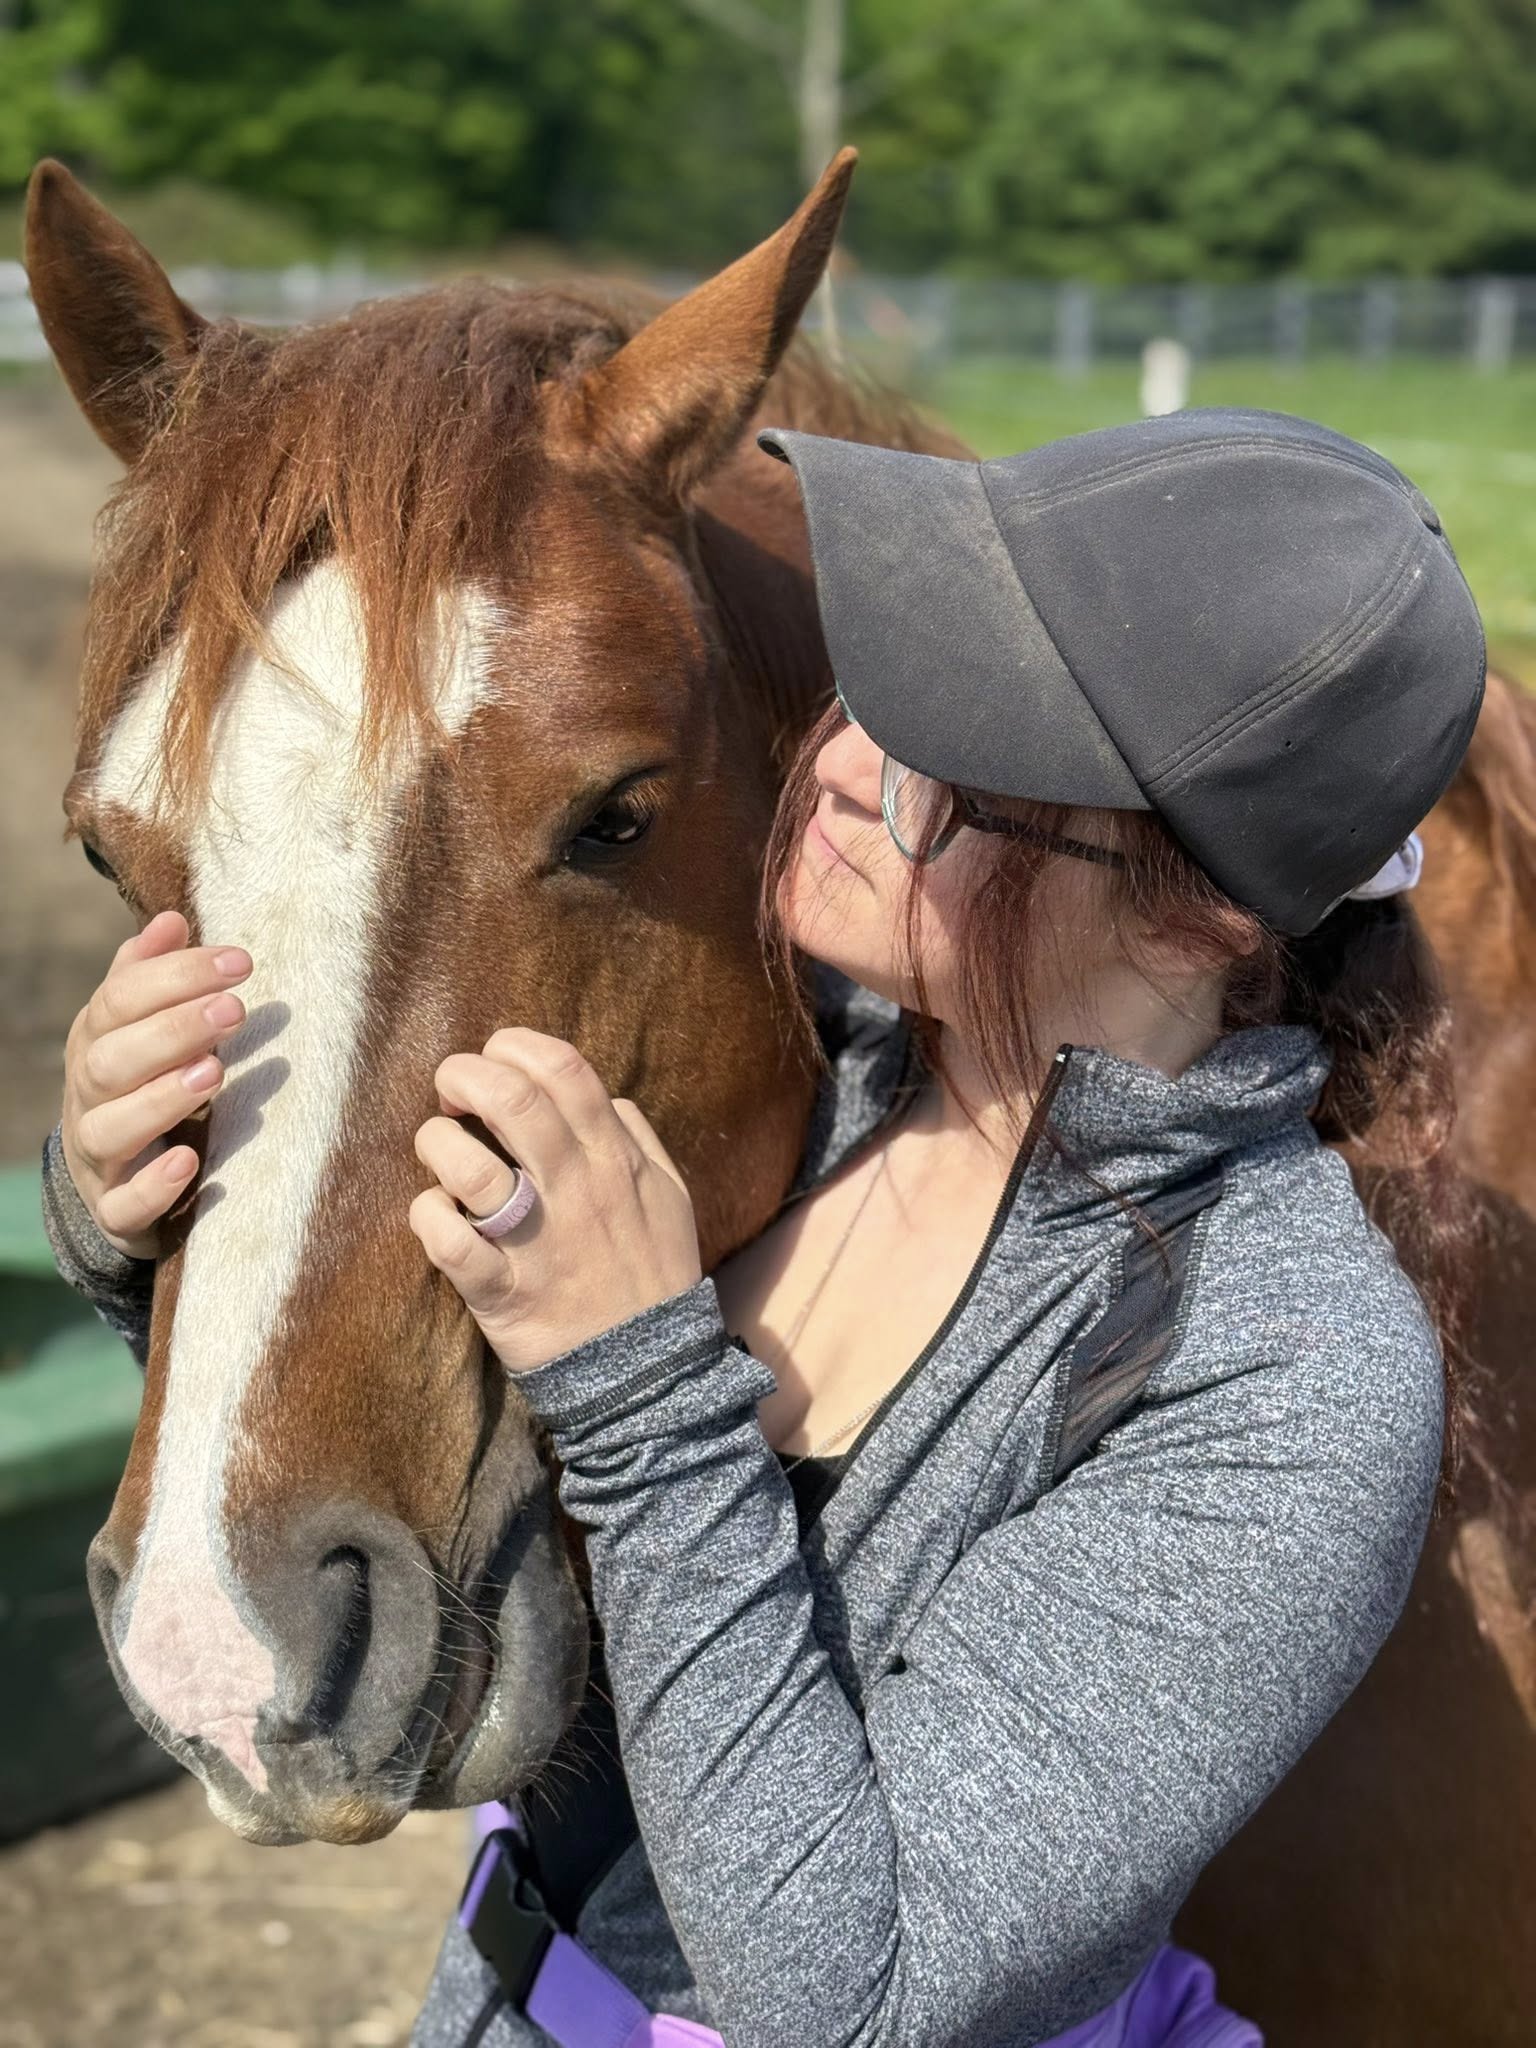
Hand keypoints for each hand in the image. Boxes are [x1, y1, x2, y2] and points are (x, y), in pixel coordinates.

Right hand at [60, 909, 251, 1258]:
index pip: (119, 1001)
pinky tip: (190, 1161)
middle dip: (171, 1030)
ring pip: (108, 1129)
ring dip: (160, 1098)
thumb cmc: (142, 1087)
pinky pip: (123, 1206)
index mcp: (95, 1043)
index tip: (241, 961)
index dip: (176, 976)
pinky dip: (153, 1186)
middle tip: (234, 1009)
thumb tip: (171, 919)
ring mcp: (97, 1158)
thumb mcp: (139, 1031)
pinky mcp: (115, 1212)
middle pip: (109, 1060)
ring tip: (214, 1072)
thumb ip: (152, 979)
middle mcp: (88, 1097)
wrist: (115, 1184)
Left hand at [409, 1028, 702, 1372]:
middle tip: (450, 1089)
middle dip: (465, 1075)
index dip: (516, 1047)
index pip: (565, 1070)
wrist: (650, 1375)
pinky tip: (436, 1216)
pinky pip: (447, 1241)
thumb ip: (636, 1137)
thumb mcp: (669, 1196)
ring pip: (469, 1167)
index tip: (496, 1058)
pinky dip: (427, 1216)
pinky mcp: (501, 1292)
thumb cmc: (652, 1275)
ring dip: (436, 1143)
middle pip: (513, 1100)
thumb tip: (603, 1096)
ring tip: (437, 1149)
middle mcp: (576, 1190)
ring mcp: (535, 1242)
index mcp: (615, 1160)